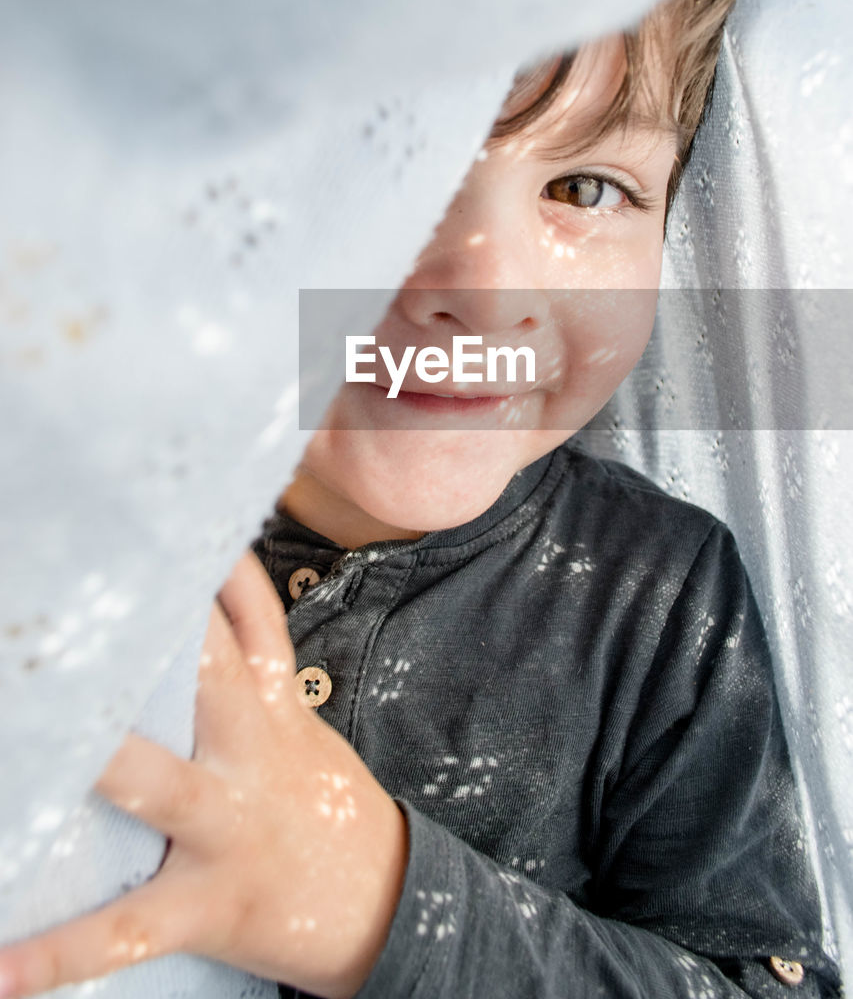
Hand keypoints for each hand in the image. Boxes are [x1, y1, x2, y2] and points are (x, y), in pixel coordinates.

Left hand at [0, 551, 408, 998]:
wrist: (385, 904)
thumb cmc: (319, 800)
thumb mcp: (292, 721)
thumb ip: (245, 661)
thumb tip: (197, 591)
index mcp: (271, 703)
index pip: (245, 609)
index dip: (212, 555)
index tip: (163, 505)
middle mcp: (249, 750)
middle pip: (202, 668)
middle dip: (146, 626)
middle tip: (79, 598)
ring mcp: (228, 825)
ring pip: (156, 783)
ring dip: (101, 764)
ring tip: (24, 750)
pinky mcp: (209, 903)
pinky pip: (128, 929)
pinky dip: (60, 954)